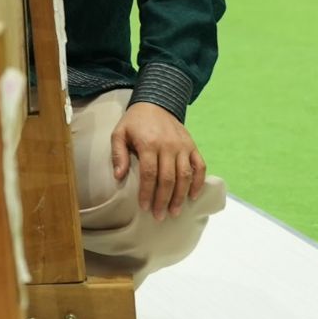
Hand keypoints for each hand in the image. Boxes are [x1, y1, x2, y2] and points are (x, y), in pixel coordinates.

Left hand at [110, 102, 206, 221]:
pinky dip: (198, 182)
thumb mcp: (119, 133)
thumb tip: (119, 177)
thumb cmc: (134, 122)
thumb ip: (117, 154)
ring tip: (174, 211)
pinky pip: (200, 166)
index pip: (149, 173)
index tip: (144, 207)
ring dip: (180, 196)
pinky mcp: (192, 146)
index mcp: (149, 143)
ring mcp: (183, 146)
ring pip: (185, 175)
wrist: (156, 103)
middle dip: (163, 200)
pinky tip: (192, 196)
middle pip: (168, 178)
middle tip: (160, 216)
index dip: (147, 192)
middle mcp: (168, 146)